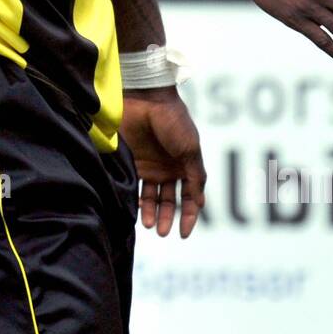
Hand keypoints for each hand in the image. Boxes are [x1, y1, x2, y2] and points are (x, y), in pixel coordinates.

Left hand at [119, 87, 205, 237]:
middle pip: (169, 200)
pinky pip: (134, 186)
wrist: (145, 100)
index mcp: (186, 166)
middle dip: (167, 218)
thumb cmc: (173, 121)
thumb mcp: (190, 150)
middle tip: (162, 232)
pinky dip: (135, 200)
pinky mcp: (132, 162)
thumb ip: (195, 178)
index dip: (188, 216)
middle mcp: (168, 169)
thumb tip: (200, 205)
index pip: (189, 198)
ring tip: (149, 225)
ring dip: (151, 213)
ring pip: (151, 197)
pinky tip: (135, 210)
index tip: (183, 233)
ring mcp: (150, 166)